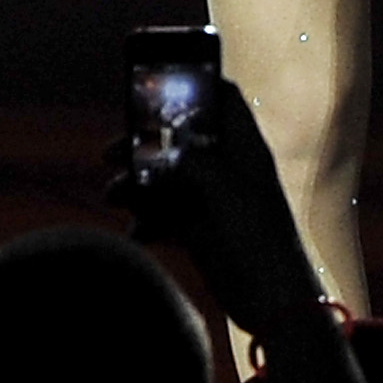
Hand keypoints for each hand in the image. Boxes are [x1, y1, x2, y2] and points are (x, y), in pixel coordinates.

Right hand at [122, 75, 324, 342]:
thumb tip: (164, 145)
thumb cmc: (258, 239)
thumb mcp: (224, 191)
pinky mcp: (200, 233)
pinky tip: (138, 232)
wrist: (273, 302)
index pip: (222, 99)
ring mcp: (212, 201)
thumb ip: (194, 160)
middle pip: (180, 140)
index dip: (193, 83)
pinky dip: (147, 221)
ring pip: (166, 180)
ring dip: (137, 186)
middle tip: (110, 150)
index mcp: (244, 149)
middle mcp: (228, 170)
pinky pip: (164, 216)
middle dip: (144, 143)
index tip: (156, 79)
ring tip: (113, 196)